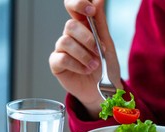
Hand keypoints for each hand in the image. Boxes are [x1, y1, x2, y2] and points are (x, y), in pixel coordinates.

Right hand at [49, 0, 121, 116]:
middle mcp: (71, 36)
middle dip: (87, 38)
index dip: (78, 4)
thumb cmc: (106, 68)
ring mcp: (62, 50)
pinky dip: (76, 65)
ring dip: (83, 54)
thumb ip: (101, 23)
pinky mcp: (57, 64)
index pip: (73, 7)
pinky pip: (61, 58)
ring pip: (65, 41)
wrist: (105, 91)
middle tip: (99, 51)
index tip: (91, 9)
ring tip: (94, 65)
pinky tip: (85, 70)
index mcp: (84, 27)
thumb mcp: (107, 45)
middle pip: (70, 25)